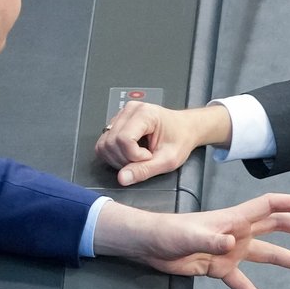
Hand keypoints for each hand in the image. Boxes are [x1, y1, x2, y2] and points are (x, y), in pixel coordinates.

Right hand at [94, 102, 232, 185]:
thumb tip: (123, 178)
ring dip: (118, 158)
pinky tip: (130, 154)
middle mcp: (130, 111)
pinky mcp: (117, 123)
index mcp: (145, 114)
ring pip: (104, 144)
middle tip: (144, 160)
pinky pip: (104, 143)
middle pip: (111, 142)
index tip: (149, 157)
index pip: (123, 139)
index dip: (134, 156)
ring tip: (137, 157)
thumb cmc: (180, 139)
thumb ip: (144, 170)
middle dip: (125, 160)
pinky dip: (114, 155)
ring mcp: (121, 116)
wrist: (185, 129)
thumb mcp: (168, 160)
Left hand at [94, 194, 289, 288]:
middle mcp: (238, 232)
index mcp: (234, 219)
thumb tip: (231, 244)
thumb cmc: (167, 232)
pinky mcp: (219, 268)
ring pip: (268, 255)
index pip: (270, 206)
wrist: (148, 245)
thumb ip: (212, 240)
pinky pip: (243, 283)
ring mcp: (230, 250)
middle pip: (277, 227)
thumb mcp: (189, 236)